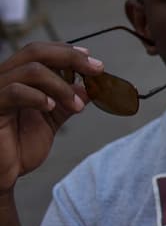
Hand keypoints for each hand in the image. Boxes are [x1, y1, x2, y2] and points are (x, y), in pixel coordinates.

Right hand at [0, 43, 100, 191]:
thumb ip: (67, 102)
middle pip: (35, 52)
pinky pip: (14, 91)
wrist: (4, 173)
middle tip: (97, 70)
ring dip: (62, 86)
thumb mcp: (51, 120)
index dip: (68, 52)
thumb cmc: (20, 147)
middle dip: (71, 57)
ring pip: (31, 70)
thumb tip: (90, 87)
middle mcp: (3, 79)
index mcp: (16, 78)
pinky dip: (39, 96)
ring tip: (77, 105)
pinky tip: (52, 107)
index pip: (40, 52)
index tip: (93, 62)